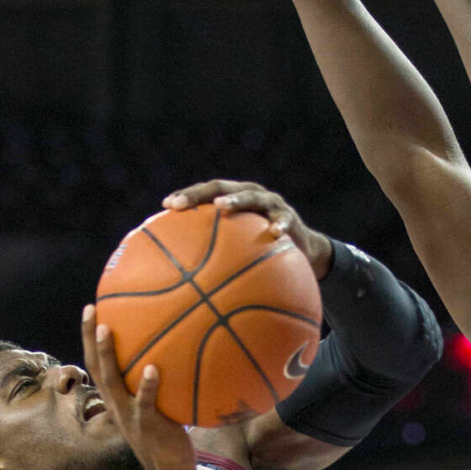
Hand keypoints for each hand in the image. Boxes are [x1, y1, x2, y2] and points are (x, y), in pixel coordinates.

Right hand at [81, 306, 201, 469]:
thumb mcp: (157, 409)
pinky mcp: (148, 427)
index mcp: (117, 401)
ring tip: (106, 329)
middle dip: (89, 338)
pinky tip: (152, 368)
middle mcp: (117, 406)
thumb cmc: (168, 438)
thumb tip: (174, 355)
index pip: (97, 365)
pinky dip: (147, 386)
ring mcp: (130, 417)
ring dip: (107, 355)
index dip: (89, 339)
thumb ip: (158, 386)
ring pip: (112, 382)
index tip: (91, 310)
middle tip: (91, 310)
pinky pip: (145, 404)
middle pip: (96, 367)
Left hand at [162, 180, 331, 278]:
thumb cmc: (265, 253)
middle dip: (199, 194)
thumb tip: (187, 283)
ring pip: (250, 197)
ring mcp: (270, 203)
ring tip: (220, 206)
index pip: (205, 193)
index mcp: (233, 198)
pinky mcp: (291, 217)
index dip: (186, 196)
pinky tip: (275, 234)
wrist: (304, 250)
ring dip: (235, 200)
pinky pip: (284, 221)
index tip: (166, 205)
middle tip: (181, 205)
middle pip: (220, 186)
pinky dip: (279, 225)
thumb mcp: (242, 253)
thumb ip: (220, 257)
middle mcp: (249, 194)